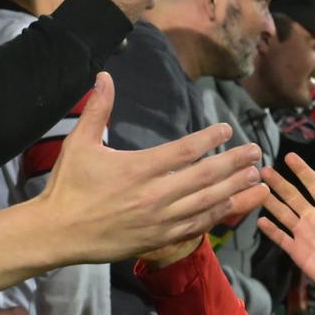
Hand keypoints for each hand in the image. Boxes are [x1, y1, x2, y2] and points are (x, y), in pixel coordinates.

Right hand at [39, 72, 265, 263]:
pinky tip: (233, 204)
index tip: (227, 130)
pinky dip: (218, 215)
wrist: (58, 233)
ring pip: (207, 203)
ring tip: (256, 177)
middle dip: (234, 163)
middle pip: (205, 176)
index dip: (210, 139)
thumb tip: (105, 75)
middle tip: (256, 152)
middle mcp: (154, 195)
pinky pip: (196, 226)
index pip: (185, 151)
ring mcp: (159, 220)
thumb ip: (98, 109)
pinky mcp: (158, 238)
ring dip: (235, 189)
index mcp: (138, 168)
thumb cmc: (68, 186)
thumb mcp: (80, 143)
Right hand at [257, 154, 314, 299]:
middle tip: (264, 170)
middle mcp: (314, 217)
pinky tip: (260, 220)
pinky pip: (281, 237)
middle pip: (292, 196)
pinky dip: (270, 230)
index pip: (313, 184)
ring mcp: (304, 234)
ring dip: (271, 202)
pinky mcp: (298, 251)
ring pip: (283, 213)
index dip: (302, 170)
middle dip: (279, 182)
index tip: (289, 156)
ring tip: (257, 190)